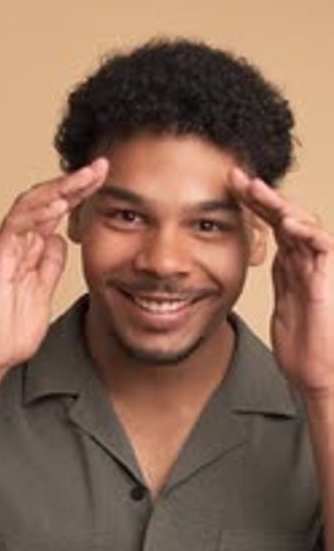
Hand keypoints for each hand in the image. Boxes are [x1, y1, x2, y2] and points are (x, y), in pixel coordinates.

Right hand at [0, 158, 108, 376]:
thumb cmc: (12, 328)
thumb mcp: (44, 291)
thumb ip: (50, 264)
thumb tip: (61, 239)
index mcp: (31, 249)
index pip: (57, 211)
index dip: (80, 194)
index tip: (105, 181)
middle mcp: (18, 242)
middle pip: (47, 200)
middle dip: (75, 181)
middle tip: (101, 166)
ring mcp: (7, 248)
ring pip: (31, 204)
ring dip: (59, 188)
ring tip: (85, 177)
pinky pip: (16, 226)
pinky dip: (37, 212)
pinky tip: (59, 203)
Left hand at [230, 167, 333, 398]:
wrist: (318, 373)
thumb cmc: (302, 346)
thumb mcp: (281, 304)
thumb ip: (278, 279)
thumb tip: (262, 259)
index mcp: (293, 264)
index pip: (273, 224)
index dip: (253, 204)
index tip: (227, 187)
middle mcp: (307, 261)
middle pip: (286, 217)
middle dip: (261, 196)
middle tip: (236, 177)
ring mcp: (319, 269)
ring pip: (304, 224)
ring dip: (280, 205)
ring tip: (257, 191)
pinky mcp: (328, 281)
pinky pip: (322, 246)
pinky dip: (305, 232)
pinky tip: (286, 223)